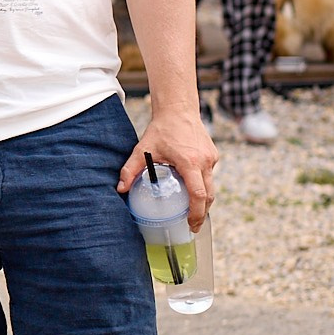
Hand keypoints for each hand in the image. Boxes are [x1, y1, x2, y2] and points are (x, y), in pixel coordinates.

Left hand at [118, 109, 217, 228]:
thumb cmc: (161, 129)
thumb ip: (130, 169)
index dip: (197, 213)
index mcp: (190, 162)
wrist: (178, 109)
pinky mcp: (213, 155)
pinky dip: (203, 186)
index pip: (199, 195)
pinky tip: (192, 191)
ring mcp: (212, 158)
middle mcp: (205, 162)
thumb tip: (120, 188)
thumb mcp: (143, 149)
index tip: (192, 225)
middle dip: (202, 213)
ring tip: (192, 213)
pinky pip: (209, 176)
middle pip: (209, 195)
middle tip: (192, 225)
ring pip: (211, 186)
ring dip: (204, 201)